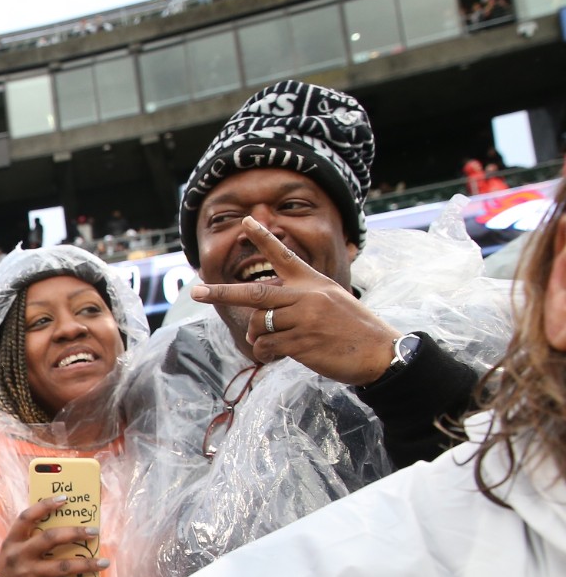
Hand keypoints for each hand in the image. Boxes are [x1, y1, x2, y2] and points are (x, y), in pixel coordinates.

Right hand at [0, 496, 105, 576]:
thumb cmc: (9, 571)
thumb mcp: (12, 552)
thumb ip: (29, 540)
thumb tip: (63, 526)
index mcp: (12, 541)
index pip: (26, 517)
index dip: (45, 506)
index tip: (65, 499)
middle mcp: (19, 556)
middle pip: (50, 538)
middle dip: (75, 533)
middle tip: (94, 531)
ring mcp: (28, 575)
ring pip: (62, 567)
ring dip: (86, 564)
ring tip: (104, 562)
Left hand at [189, 216, 397, 384]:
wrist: (380, 351)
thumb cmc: (352, 328)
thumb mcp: (330, 301)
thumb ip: (298, 300)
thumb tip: (261, 315)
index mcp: (312, 282)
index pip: (283, 255)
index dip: (263, 238)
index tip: (245, 221)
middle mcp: (305, 297)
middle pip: (254, 294)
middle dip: (221, 293)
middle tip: (196, 291)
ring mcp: (303, 320)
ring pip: (258, 326)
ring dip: (257, 337)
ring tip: (274, 344)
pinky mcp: (302, 343)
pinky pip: (266, 346)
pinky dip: (265, 352)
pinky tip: (278, 355)